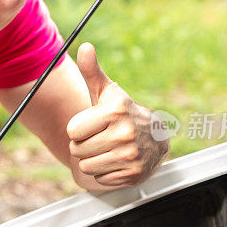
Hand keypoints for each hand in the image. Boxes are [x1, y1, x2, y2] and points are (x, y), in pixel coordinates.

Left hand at [67, 43, 167, 187]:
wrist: (154, 138)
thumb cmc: (120, 112)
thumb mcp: (106, 92)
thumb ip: (92, 71)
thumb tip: (84, 47)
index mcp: (115, 111)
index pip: (72, 131)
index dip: (78, 129)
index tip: (92, 124)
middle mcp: (125, 133)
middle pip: (77, 150)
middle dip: (84, 145)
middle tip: (100, 137)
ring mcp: (131, 155)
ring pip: (86, 166)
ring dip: (92, 160)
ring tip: (107, 149)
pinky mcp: (133, 174)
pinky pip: (100, 179)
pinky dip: (104, 173)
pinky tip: (116, 161)